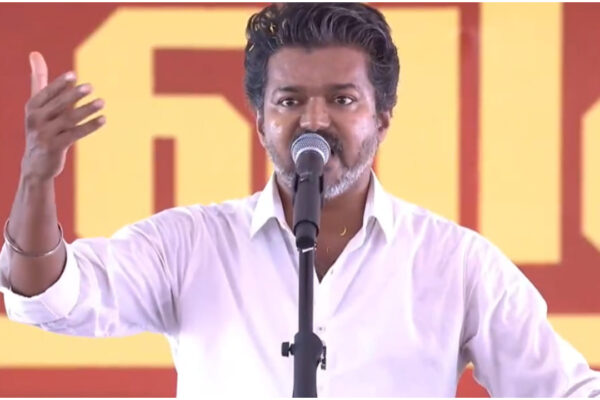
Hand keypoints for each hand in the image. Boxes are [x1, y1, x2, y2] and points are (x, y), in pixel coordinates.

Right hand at [21, 51, 104, 181]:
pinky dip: (90, 126)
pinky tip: (103, 119)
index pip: (47, 92)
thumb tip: (35, 52)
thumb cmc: (41, 126)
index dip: (60, 84)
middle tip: (91, 87)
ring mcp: (45, 134)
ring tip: (102, 102)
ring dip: (86, 110)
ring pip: (69, 119)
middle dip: (74, 95)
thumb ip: (40, 79)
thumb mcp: (38, 104)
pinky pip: (75, 134)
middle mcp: (36, 119)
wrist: (36, 162)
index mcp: (32, 107)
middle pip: (58, 105)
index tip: (74, 76)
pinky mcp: (55, 147)